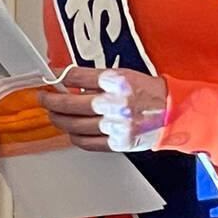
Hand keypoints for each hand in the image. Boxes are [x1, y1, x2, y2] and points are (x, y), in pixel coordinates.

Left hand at [39, 66, 167, 152]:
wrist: (173, 112)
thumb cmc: (149, 92)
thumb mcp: (125, 75)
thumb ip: (98, 80)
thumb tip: (69, 82)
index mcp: (117, 81)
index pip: (77, 77)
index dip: (58, 76)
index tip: (50, 77)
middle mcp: (115, 103)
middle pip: (70, 103)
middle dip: (50, 101)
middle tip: (43, 98)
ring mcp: (115, 125)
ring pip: (75, 125)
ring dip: (59, 119)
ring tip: (53, 114)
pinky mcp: (118, 142)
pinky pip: (87, 142)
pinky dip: (74, 137)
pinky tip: (70, 132)